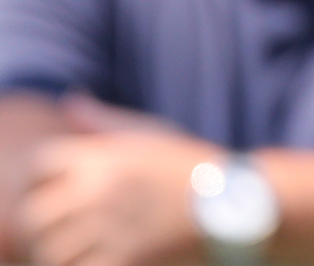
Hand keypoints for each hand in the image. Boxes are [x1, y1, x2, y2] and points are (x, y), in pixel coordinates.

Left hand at [17, 127, 220, 265]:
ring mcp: (112, 227)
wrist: (236, 204)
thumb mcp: (152, 134)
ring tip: (78, 249)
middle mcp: (102, 189)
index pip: (42, 164)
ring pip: (54, 249)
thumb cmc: (191, 166)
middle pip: (38, 211)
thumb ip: (105, 121)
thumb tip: (70, 101)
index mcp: (106, 156)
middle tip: (62, 229)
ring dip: (60, 251)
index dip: (43, 180)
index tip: (56, 191)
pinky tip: (102, 259)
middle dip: (46, 221)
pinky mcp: (127, 260)